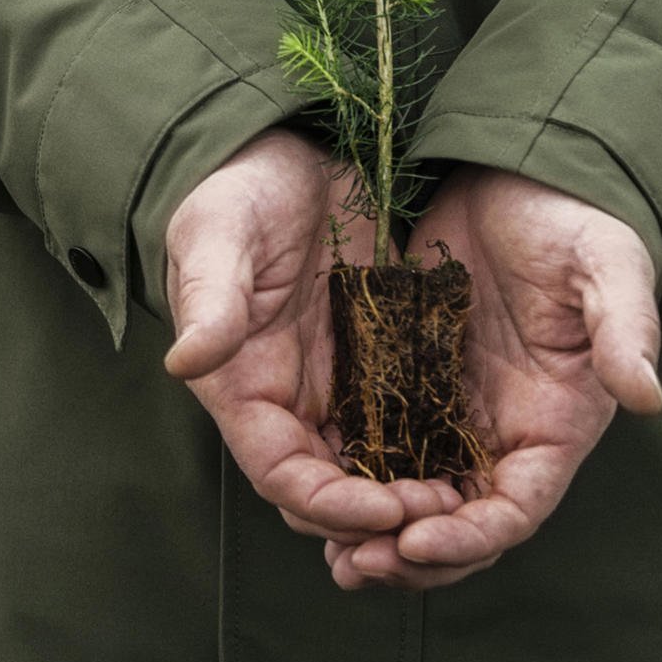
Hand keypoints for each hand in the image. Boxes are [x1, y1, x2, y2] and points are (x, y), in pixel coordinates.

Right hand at [161, 128, 458, 540]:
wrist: (281, 147)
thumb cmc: (235, 189)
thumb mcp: (219, 235)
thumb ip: (210, 300)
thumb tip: (186, 361)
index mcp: (244, 387)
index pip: (283, 475)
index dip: (330, 505)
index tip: (384, 511)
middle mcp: (290, 398)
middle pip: (331, 488)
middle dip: (380, 514)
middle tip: (440, 511)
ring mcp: (338, 380)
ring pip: (374, 464)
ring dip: (411, 490)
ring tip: (464, 496)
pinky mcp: (379, 355)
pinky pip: (408, 416)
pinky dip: (433, 444)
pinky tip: (475, 452)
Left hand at [323, 163, 661, 591]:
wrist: (520, 167)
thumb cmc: (575, 216)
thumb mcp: (606, 263)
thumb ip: (624, 327)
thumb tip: (646, 397)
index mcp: (556, 421)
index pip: (516, 507)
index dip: (472, 537)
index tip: (417, 539)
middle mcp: (505, 431)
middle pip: (462, 522)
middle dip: (415, 555)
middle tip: (359, 567)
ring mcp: (453, 409)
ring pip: (415, 499)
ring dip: (377, 535)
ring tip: (331, 555)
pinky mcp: (408, 381)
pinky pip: (379, 449)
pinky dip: (352, 482)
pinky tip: (309, 496)